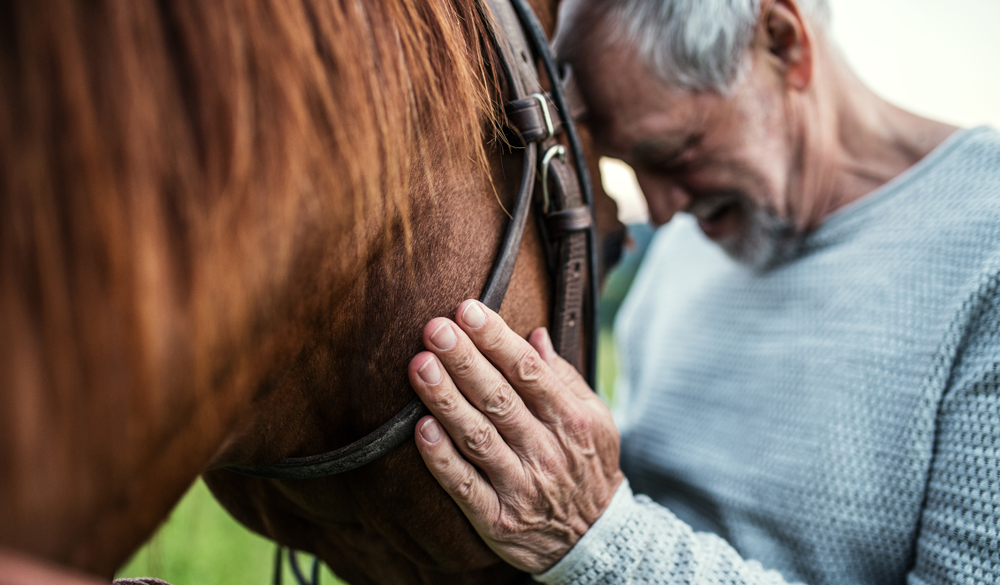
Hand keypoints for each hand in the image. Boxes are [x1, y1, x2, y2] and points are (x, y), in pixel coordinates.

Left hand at [408, 300, 623, 573]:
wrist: (594, 539)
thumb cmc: (588, 466)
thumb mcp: (594, 419)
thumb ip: (564, 378)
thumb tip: (535, 335)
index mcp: (571, 421)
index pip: (529, 371)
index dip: (496, 338)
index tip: (468, 310)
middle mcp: (547, 452)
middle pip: (499, 399)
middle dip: (465, 360)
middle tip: (435, 328)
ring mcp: (522, 487)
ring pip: (478, 437)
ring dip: (446, 400)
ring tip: (419, 365)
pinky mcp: (498, 519)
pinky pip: (464, 486)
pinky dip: (441, 458)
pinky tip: (420, 427)